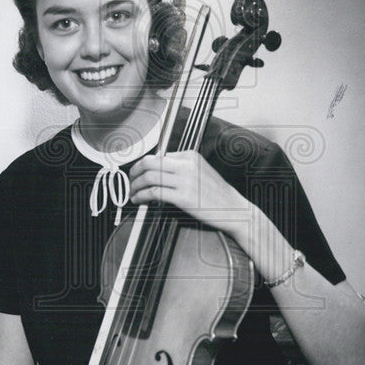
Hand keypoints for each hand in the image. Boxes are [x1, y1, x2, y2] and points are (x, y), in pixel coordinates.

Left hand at [129, 151, 247, 234]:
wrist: (234, 209)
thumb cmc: (217, 194)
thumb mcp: (200, 171)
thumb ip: (181, 167)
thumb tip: (158, 170)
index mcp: (189, 156)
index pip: (158, 156)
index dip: (143, 165)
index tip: (137, 173)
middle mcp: (186, 165)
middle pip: (149, 162)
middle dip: (134, 172)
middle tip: (130, 180)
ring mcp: (185, 180)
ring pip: (149, 177)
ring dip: (135, 186)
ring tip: (132, 193)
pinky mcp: (183, 197)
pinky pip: (154, 193)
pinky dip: (142, 196)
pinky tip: (139, 200)